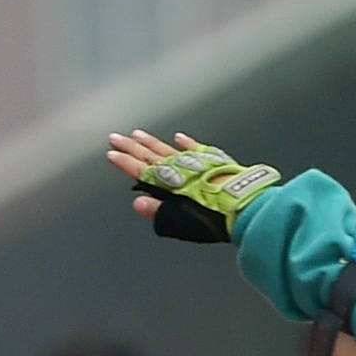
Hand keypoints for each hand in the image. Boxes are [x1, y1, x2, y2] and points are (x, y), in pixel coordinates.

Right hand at [104, 130, 282, 244]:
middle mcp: (179, 169)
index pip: (141, 171)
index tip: (111, 154)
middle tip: (116, 137)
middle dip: (131, 147)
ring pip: (168, 148)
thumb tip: (138, 202)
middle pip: (150, 156)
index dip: (125, 163)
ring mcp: (196, 162)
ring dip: (152, 142)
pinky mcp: (213, 161)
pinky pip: (195, 148)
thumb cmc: (212, 218)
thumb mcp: (180, 221)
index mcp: (168, 184)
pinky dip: (185, 143)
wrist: (244, 205)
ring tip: (138, 134)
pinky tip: (178, 137)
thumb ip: (158, 211)